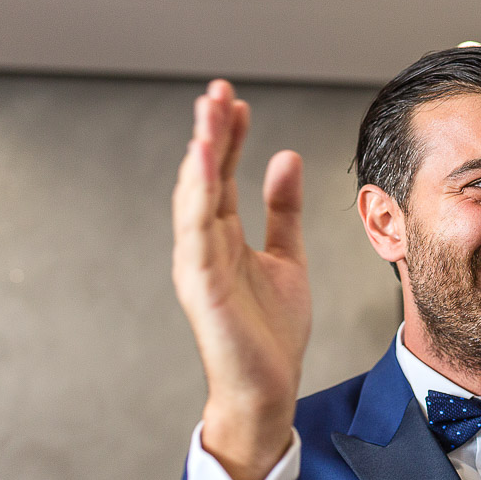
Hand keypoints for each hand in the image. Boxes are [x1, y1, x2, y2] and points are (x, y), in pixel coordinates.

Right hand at [172, 80, 310, 479]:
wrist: (268, 389)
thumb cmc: (271, 332)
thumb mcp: (287, 258)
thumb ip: (283, 211)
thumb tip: (285, 158)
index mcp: (221, 238)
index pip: (220, 176)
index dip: (227, 137)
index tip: (236, 100)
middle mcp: (203, 246)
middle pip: (202, 178)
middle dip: (208, 133)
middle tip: (217, 90)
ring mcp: (198, 265)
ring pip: (193, 198)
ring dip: (199, 155)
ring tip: (208, 115)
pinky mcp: (201, 287)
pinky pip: (195, 233)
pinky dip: (196, 197)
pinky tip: (203, 165)